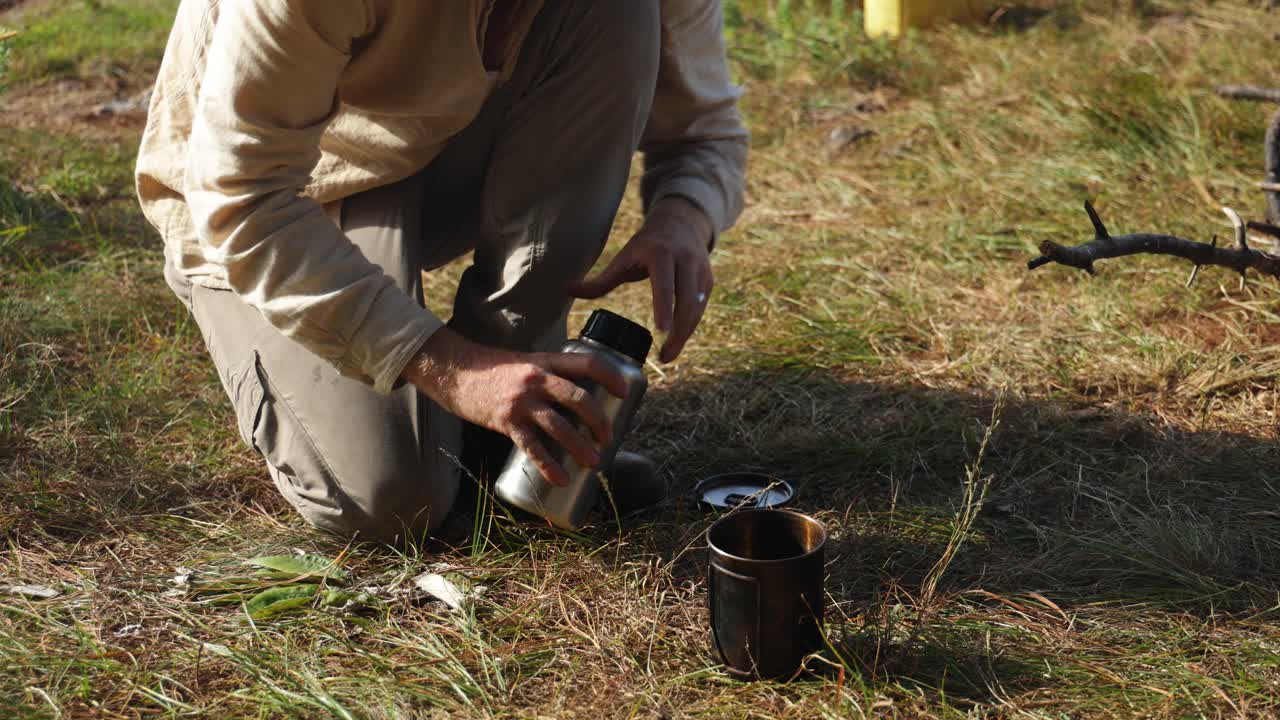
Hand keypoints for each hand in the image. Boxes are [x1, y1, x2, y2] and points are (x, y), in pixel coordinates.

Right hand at [402, 328, 628, 486]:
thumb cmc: (493, 369)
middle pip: (579, 399)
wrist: (455, 372)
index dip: (611, 376)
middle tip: (609, 438)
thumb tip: (577, 398)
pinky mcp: (506, 421)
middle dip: (599, 421)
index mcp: (545, 361)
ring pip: (560, 427)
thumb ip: (549, 375)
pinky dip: (549, 466)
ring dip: (580, 447)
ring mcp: (521, 401)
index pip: (588, 362)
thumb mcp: (526, 363)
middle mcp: (536, 379)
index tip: (626, 392)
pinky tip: (561, 479)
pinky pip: (533, 448)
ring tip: (594, 462)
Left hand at [569, 196, 713, 362]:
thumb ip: (599, 280)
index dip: (664, 307)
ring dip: (684, 335)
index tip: (661, 331)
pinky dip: (689, 327)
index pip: (665, 284)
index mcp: (661, 254)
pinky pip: (700, 309)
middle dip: (678, 332)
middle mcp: (685, 261)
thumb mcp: (624, 258)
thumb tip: (567, 290)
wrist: (680, 225)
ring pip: (696, 309)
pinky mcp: (708, 281)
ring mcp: (700, 271)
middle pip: (686, 302)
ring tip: (667, 355)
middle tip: (664, 358)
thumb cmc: (646, 246)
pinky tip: (676, 342)